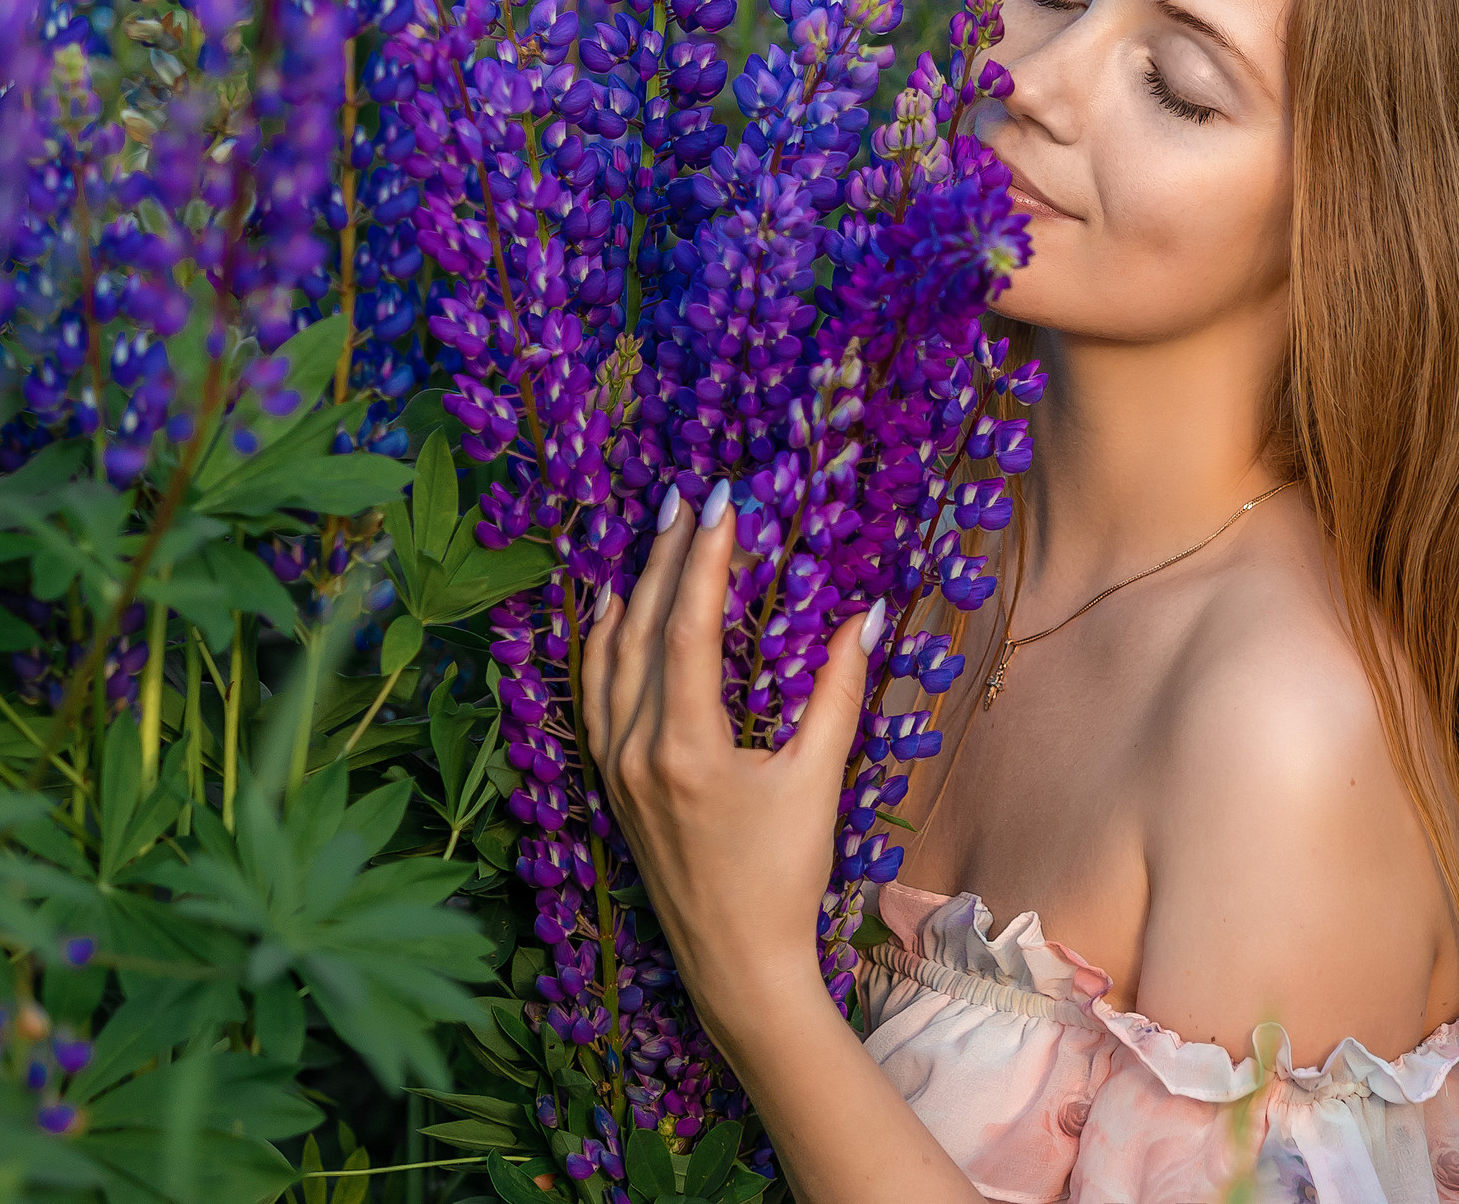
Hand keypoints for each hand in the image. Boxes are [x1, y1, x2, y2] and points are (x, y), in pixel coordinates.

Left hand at [578, 478, 885, 1014]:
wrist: (735, 961)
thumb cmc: (783, 876)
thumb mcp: (816, 781)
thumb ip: (838, 694)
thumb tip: (864, 616)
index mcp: (684, 748)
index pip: (689, 627)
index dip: (706, 559)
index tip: (725, 504)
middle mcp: (636, 750)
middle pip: (644, 628)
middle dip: (670, 557)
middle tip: (693, 498)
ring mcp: (614, 766)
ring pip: (610, 657)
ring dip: (635, 590)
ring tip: (658, 534)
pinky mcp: (611, 781)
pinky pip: (595, 693)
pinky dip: (603, 644)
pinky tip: (615, 610)